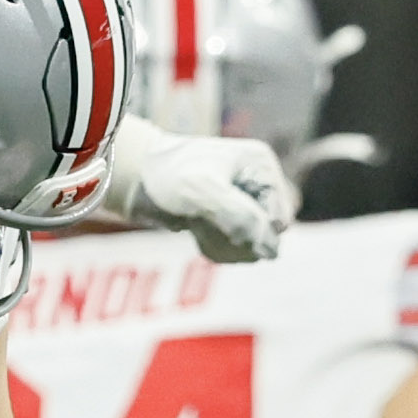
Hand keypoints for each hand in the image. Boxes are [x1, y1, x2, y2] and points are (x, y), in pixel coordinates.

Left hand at [105, 115, 296, 261]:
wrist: (138, 178)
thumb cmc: (169, 176)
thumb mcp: (203, 192)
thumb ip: (240, 218)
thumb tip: (272, 250)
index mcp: (262, 167)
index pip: (279, 221)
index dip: (250, 230)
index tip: (218, 218)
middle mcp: (260, 184)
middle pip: (269, 238)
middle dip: (236, 239)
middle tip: (204, 222)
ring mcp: (247, 202)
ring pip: (253, 248)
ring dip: (223, 245)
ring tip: (197, 224)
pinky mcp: (232, 219)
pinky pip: (236, 250)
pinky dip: (215, 246)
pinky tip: (195, 229)